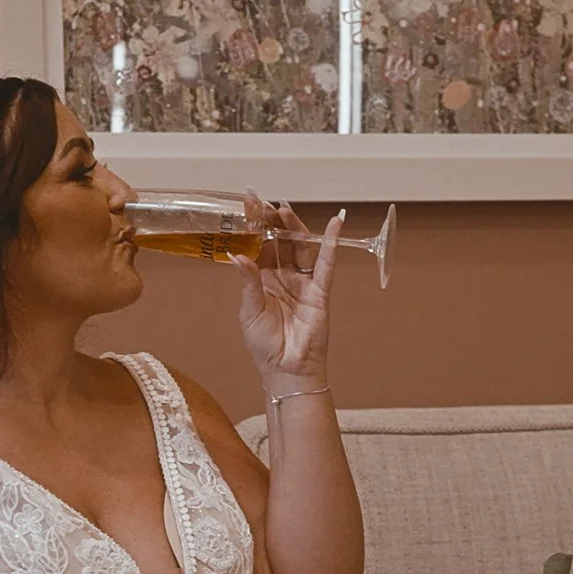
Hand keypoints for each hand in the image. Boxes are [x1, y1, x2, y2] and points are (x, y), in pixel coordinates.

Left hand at [236, 196, 342, 388]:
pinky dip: (331, 244)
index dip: (253, 227)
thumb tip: (238, 255)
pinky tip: (334, 225)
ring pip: (300, 247)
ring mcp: (303, 283)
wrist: (286, 370)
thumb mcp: (249, 311)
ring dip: (294, 227)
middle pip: (279, 241)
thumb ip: (248, 282)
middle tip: (264, 203)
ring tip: (284, 209)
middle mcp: (283, 277)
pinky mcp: (321, 292)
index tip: (247, 205)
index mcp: (262, 280)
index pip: (259, 246)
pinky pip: (327, 264)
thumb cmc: (265, 346)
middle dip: (272, 221)